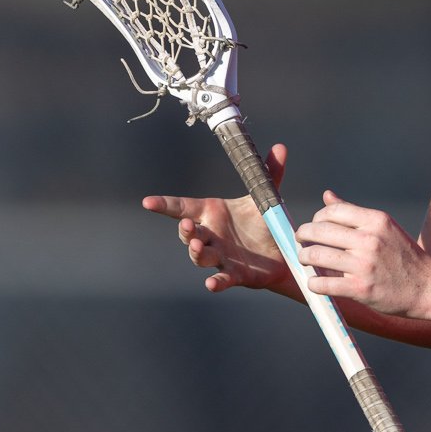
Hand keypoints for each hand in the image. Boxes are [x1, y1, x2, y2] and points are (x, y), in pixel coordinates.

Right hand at [141, 144, 294, 294]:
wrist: (283, 252)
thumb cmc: (264, 223)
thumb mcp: (266, 197)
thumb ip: (270, 172)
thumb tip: (280, 147)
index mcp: (212, 213)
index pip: (182, 207)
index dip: (164, 205)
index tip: (148, 202)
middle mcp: (211, 235)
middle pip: (188, 233)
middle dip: (185, 231)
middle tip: (186, 226)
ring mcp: (220, 256)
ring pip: (200, 256)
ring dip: (196, 252)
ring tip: (197, 246)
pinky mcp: (234, 274)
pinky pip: (221, 279)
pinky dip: (215, 282)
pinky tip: (211, 284)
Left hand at [293, 193, 430, 317]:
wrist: (429, 287)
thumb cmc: (404, 256)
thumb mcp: (384, 227)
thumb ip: (353, 212)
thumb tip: (327, 195)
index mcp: (376, 220)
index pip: (332, 211)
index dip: (316, 218)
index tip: (313, 227)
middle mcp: (369, 239)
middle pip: (319, 231)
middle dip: (303, 235)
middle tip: (301, 241)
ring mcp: (364, 265)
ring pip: (316, 255)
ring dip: (304, 258)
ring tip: (305, 260)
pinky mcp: (360, 288)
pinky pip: (323, 284)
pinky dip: (313, 283)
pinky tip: (314, 283)